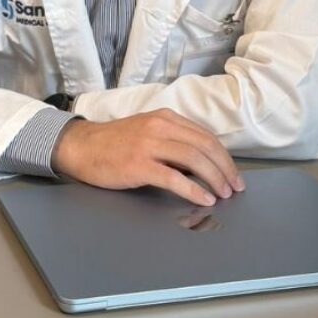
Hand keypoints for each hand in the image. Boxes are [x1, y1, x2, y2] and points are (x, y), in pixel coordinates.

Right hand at [52, 110, 244, 206]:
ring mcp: (149, 145)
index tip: (233, 174)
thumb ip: (172, 141)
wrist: (82, 147)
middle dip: (225, 169)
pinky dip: (193, 189)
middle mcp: (160, 127)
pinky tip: (203, 199)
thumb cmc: (114, 143)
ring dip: (214, 179)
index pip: (205, 136)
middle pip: (205, 146)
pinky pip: (173, 178)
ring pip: (193, 160)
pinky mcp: (139, 164)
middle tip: (235, 187)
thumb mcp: (147, 132)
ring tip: (223, 194)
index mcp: (166, 118)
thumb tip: (201, 163)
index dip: (224, 157)